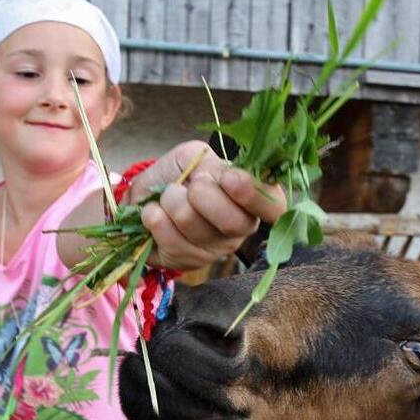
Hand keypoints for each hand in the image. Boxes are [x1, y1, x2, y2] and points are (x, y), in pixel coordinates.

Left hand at [127, 140, 286, 269]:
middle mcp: (241, 227)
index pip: (274, 205)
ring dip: (171, 201)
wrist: (145, 195)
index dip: (254, 194)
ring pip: (194, 226)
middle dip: (202, 195)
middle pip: (233, 222)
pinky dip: (154, 217)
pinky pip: (171, 240)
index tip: (229, 178)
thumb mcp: (197, 157)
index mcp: (251, 198)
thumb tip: (216, 180)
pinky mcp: (189, 262)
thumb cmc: (179, 175)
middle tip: (190, 185)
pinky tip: (155, 213)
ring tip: (168, 196)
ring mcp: (216, 249)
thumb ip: (211, 164)